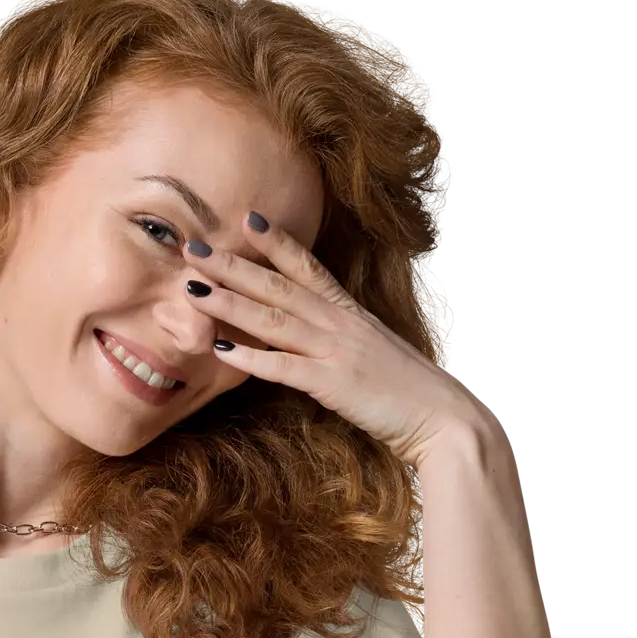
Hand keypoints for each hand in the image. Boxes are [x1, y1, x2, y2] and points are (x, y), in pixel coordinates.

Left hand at [188, 215, 488, 468]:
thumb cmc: (408, 391)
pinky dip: (251, 358)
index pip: (308, 267)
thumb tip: (313, 338)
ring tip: (193, 288)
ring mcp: (335, 350)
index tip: (246, 220)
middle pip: (277, 286)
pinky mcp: (332, 383)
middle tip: (193, 247)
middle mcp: (340, 323)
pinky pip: (283, 367)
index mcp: (350, 312)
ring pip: (273, 319)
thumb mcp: (372, 353)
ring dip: (229, 303)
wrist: (443, 417)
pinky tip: (220, 349)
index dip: (276, 243)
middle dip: (233, 265)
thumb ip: (342, 340)